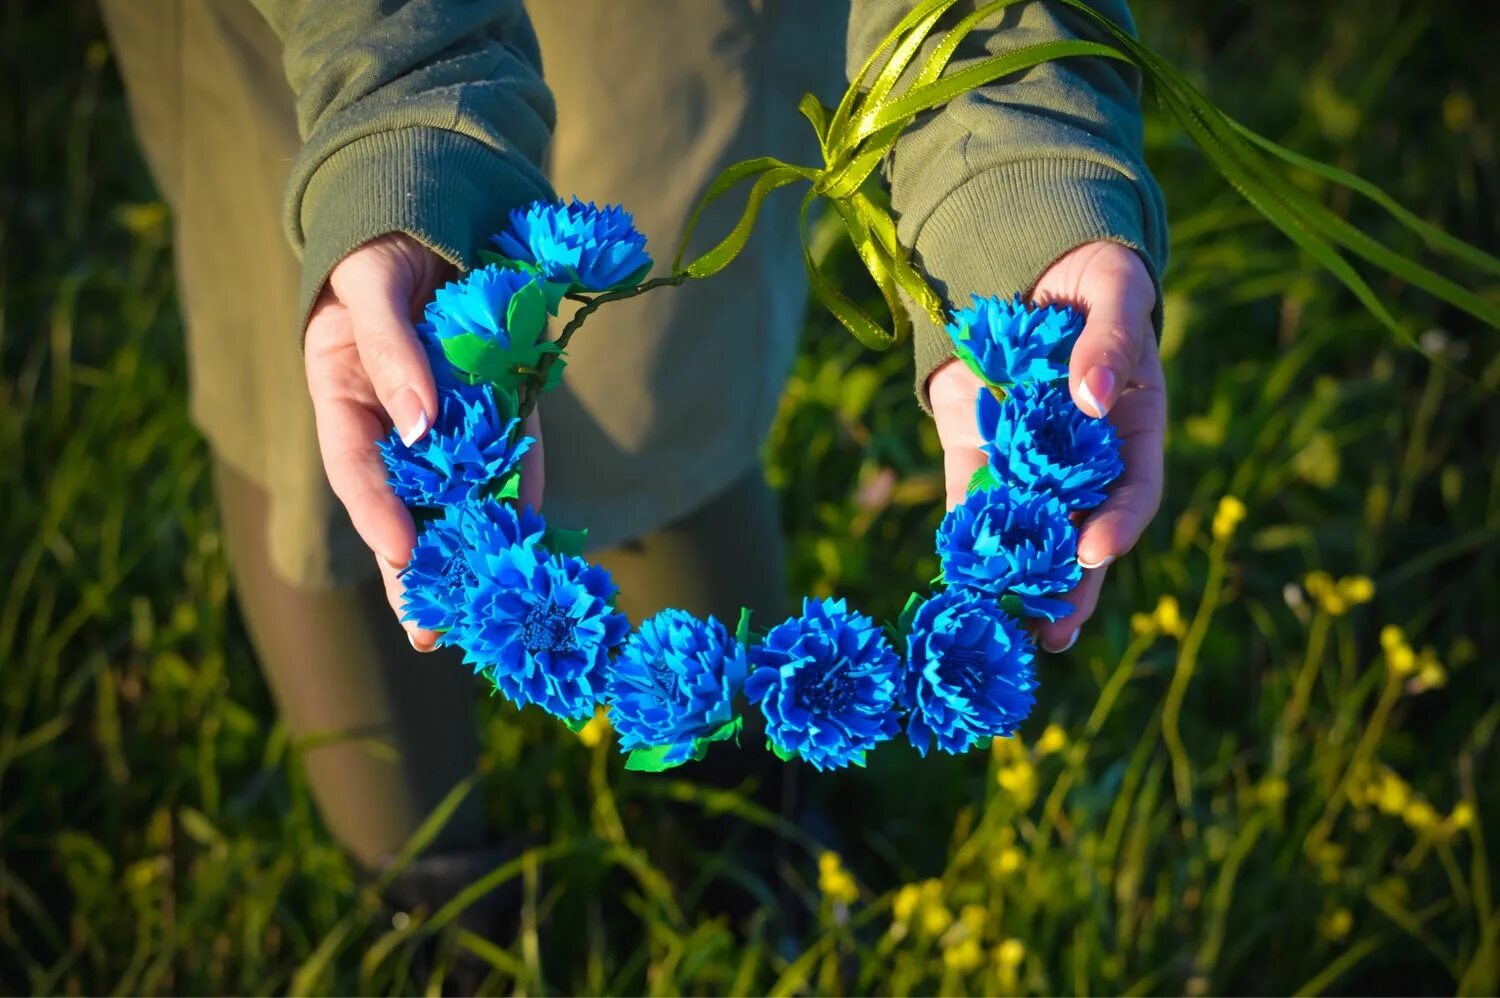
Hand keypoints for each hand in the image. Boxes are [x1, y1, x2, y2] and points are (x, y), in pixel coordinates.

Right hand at [304, 233, 544, 650]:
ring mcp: (447, 420)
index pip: (357, 470)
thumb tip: (417, 426)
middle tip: (431, 635)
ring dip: (472, 551)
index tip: (402, 556)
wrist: (432, 220)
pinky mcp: (495, 409)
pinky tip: (534, 534)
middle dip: (417, 571)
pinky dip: (521, 493)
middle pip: (403, 507)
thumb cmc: (383, 251)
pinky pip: (509, 457)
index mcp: (346, 398)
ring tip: (488, 607)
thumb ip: (392, 352)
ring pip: (457, 496)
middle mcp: (395, 423)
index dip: (377, 516)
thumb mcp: (375, 287)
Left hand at [929, 240, 1165, 652]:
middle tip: (1053, 633)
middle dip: (1069, 587)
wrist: (1030, 264)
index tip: (1095, 550)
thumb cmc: (1093, 280)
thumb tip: (1093, 398)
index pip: (1134, 490)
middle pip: (1081, 533)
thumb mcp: (1115, 293)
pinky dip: (964, 541)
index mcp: (1129, 429)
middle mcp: (1081, 460)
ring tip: (999, 629)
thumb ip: (1110, 343)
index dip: (1119, 524)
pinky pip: (973, 502)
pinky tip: (955, 582)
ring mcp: (1028, 462)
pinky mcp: (978, 452)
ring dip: (1015, 583)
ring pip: (1026, 533)